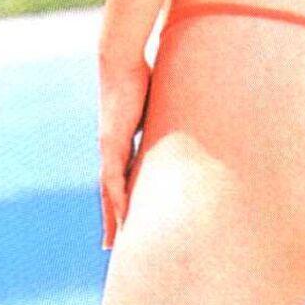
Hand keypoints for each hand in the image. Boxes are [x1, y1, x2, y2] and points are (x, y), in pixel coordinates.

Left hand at [98, 58, 153, 249]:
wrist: (120, 60)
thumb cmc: (142, 74)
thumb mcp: (161, 104)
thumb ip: (171, 116)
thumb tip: (195, 115)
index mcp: (123, 141)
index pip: (122, 178)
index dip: (122, 200)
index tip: (126, 219)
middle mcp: (112, 149)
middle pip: (110, 191)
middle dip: (111, 217)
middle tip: (111, 244)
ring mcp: (108, 148)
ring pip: (108, 191)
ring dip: (111, 217)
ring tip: (113, 241)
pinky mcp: (110, 144)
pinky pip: (113, 179)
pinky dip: (117, 200)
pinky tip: (120, 217)